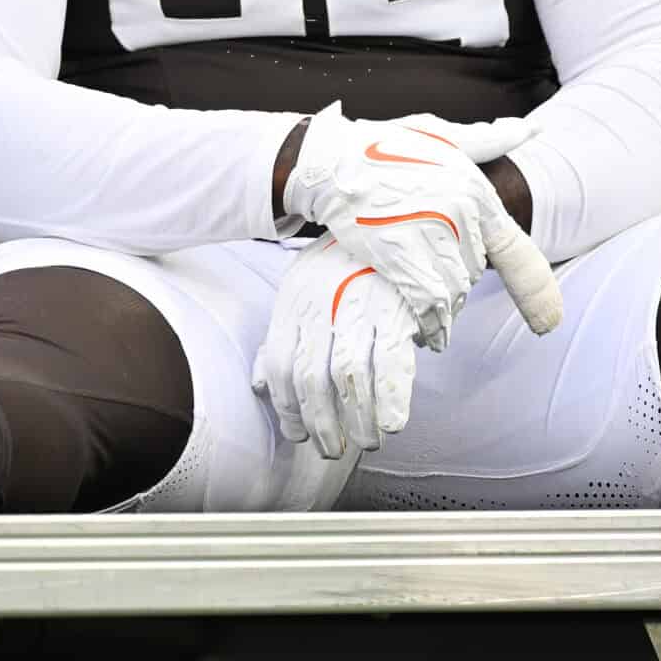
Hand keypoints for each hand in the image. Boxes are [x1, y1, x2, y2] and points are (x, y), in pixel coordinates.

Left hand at [252, 237, 418, 459]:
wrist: (400, 212)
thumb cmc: (351, 262)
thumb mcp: (307, 288)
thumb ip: (285, 336)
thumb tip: (260, 384)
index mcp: (296, 298)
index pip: (281, 364)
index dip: (286, 407)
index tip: (298, 433)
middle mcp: (324, 302)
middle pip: (311, 377)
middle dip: (320, 422)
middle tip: (330, 448)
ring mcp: (362, 304)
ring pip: (349, 377)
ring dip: (357, 420)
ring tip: (365, 441)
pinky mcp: (400, 308)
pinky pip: (391, 362)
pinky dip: (390, 400)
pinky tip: (391, 423)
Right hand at [281, 104, 561, 346]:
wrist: (331, 163)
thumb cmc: (385, 147)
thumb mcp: (439, 135)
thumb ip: (488, 140)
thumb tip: (532, 130)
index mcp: (473, 187)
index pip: (512, 246)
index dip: (533, 287)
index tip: (548, 323)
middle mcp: (458, 211)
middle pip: (476, 270)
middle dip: (459, 273)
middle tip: (432, 267)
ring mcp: (428, 235)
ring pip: (454, 290)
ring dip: (444, 301)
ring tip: (425, 292)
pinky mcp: (398, 255)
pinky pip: (428, 302)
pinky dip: (430, 322)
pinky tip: (427, 330)